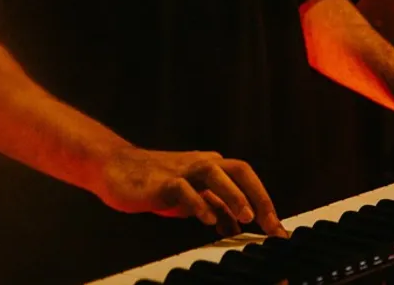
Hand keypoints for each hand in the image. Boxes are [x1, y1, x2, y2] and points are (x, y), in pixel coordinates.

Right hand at [95, 146, 286, 237]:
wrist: (116, 168)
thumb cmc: (156, 182)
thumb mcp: (191, 197)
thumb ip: (214, 206)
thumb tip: (237, 225)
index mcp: (211, 167)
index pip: (246, 178)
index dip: (264, 200)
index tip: (277, 229)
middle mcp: (200, 164)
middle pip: (238, 170)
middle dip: (258, 196)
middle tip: (270, 224)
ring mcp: (181, 170)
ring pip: (213, 172)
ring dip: (232, 194)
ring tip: (246, 217)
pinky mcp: (161, 181)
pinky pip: (183, 189)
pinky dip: (197, 203)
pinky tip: (207, 221)